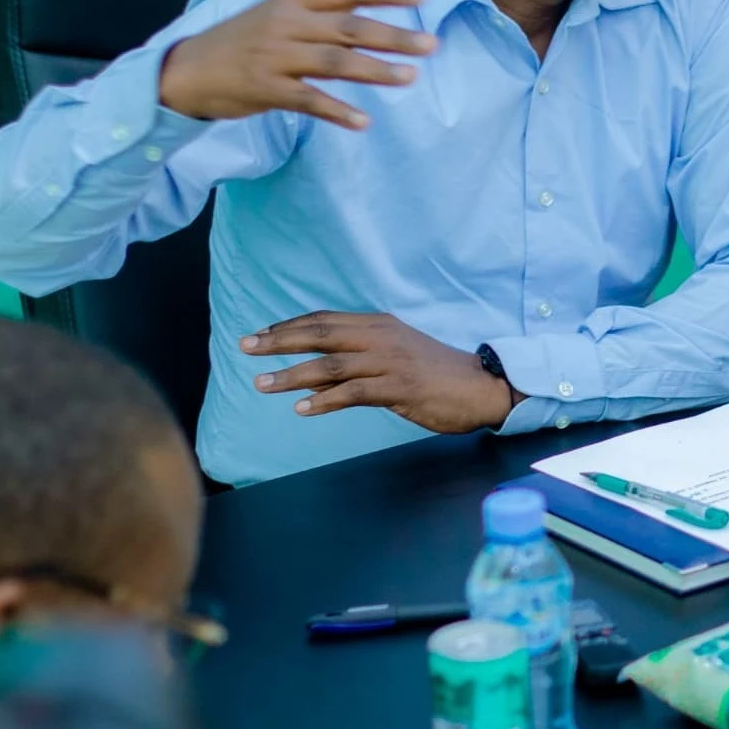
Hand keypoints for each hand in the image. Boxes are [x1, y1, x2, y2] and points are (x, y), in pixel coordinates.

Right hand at [157, 0, 434, 131]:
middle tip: (431, 44)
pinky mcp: (266, 89)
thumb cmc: (245, 38)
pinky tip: (363, 122)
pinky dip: (337, 111)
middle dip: (393, 35)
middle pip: (349, 27)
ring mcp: (275, 56)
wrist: (188, 70)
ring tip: (410, 77)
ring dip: (375, 70)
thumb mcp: (286, 7)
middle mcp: (287, 22)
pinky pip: (309, 100)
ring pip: (334, 62)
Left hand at [241, 311, 520, 431]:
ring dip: (292, 375)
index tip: (260, 335)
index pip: (325, 320)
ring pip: (330, 365)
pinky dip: (325, 401)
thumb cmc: (439, 373)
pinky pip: (353, 393)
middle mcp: (380, 337)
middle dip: (279, 341)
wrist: (482, 386)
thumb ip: (366, 350)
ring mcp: (389, 362)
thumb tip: (328, 359)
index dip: (290, 326)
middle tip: (246, 347)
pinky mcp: (399, 387)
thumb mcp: (400, 350)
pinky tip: (302, 409)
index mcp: (379, 325)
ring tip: (262, 384)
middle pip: (320, 335)